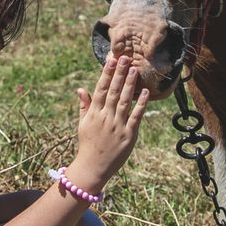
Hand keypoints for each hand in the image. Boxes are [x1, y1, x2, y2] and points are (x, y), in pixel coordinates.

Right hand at [70, 55, 149, 190]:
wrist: (93, 167)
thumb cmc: (88, 144)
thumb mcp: (82, 124)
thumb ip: (84, 106)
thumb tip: (80, 89)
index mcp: (94, 113)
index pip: (101, 89)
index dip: (107, 74)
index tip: (111, 60)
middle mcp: (105, 117)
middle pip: (114, 91)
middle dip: (120, 74)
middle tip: (126, 58)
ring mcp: (117, 126)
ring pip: (124, 101)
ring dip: (130, 85)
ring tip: (135, 70)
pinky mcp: (128, 135)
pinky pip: (136, 117)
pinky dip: (141, 104)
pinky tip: (145, 92)